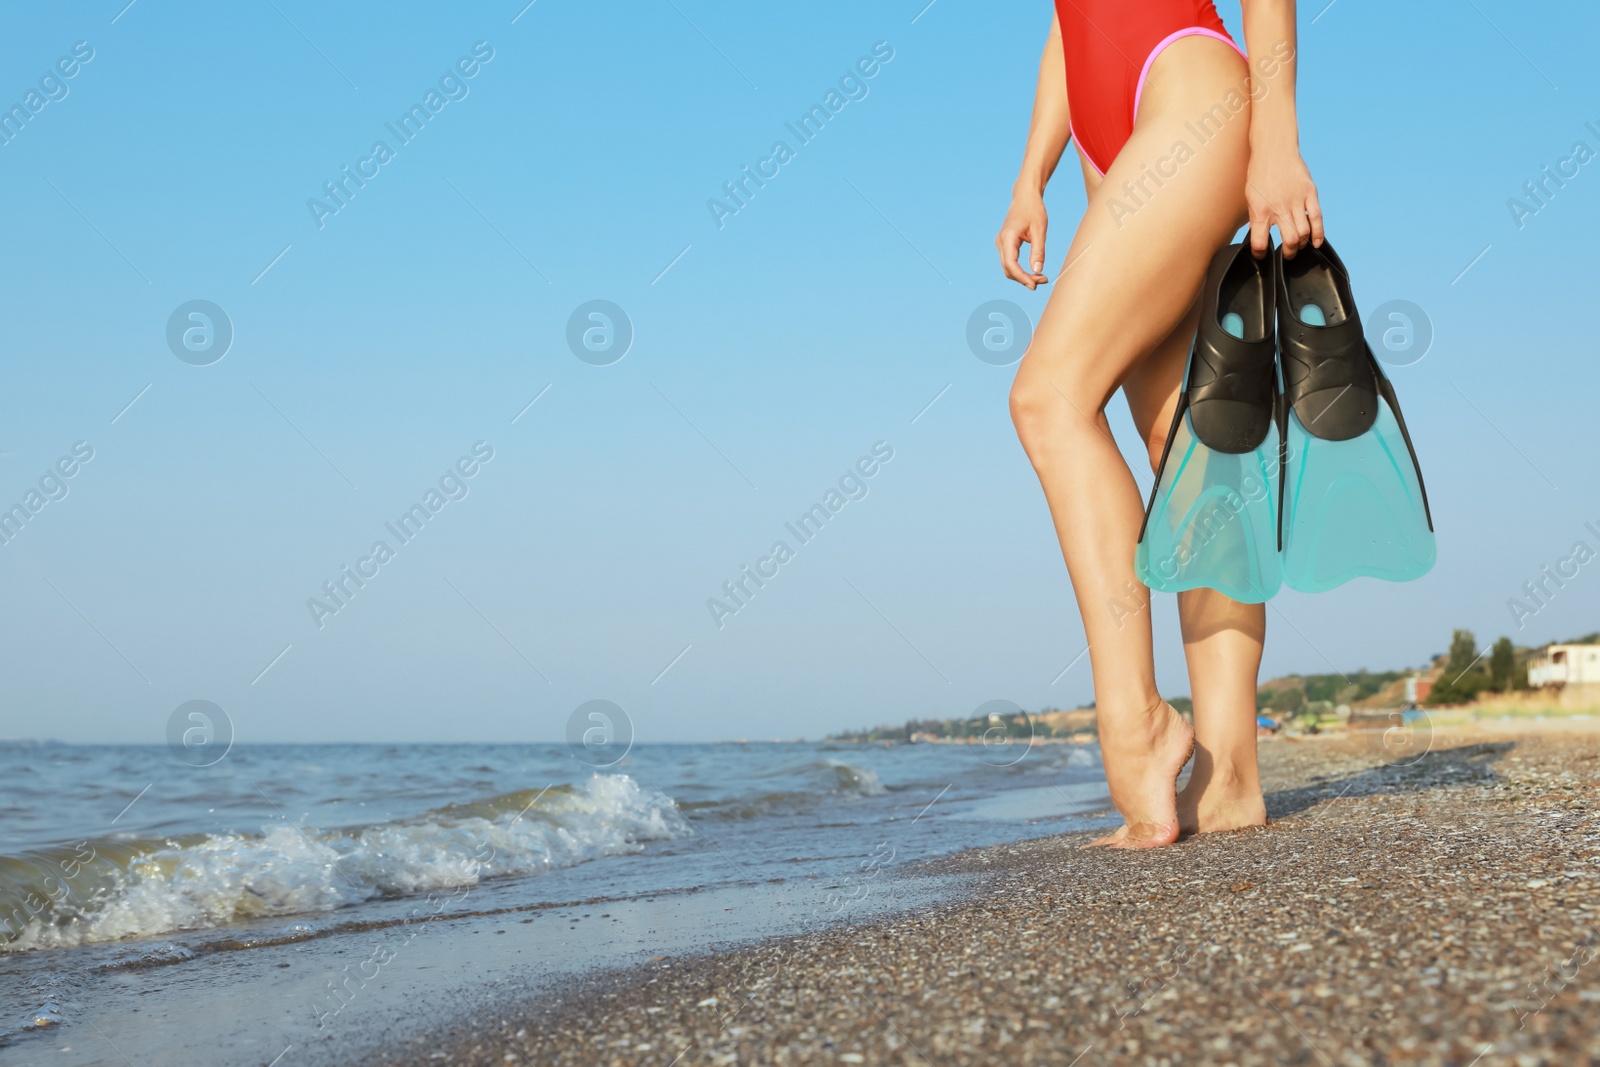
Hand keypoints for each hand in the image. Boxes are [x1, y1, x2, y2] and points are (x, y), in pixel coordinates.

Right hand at [996, 190, 1048, 287]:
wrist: (1025, 196)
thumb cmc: (1033, 210)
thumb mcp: (1040, 230)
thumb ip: (1038, 251)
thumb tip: (1037, 270)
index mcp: (1008, 237)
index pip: (1011, 264)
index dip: (1021, 277)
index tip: (1034, 285)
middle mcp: (1001, 241)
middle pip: (1008, 269)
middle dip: (1024, 278)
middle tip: (1042, 281)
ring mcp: (1001, 243)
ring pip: (1008, 268)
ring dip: (1022, 276)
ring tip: (1040, 277)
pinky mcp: (1005, 244)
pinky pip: (1010, 262)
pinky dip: (1020, 270)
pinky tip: (1033, 271)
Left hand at [1246, 143, 1321, 258]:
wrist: (1274, 150)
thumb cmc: (1259, 174)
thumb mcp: (1250, 198)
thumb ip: (1256, 218)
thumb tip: (1258, 237)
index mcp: (1261, 211)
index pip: (1260, 242)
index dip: (1260, 254)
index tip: (1261, 255)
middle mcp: (1279, 207)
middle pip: (1290, 240)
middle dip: (1288, 253)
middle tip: (1286, 254)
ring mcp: (1297, 200)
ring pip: (1304, 232)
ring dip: (1302, 244)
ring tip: (1298, 245)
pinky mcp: (1310, 193)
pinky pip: (1317, 217)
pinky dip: (1318, 233)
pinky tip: (1315, 242)